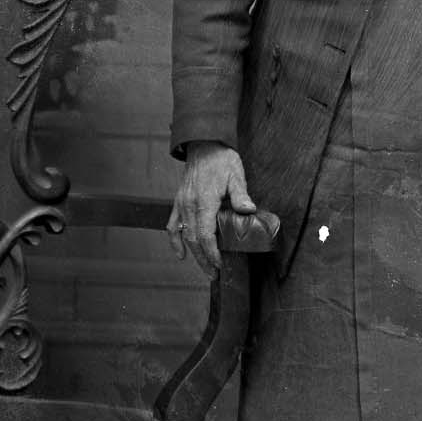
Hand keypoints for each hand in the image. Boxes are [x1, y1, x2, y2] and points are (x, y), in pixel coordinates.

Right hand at [168, 142, 255, 276]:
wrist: (203, 145)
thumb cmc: (222, 159)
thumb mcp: (236, 175)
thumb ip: (240, 194)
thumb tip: (249, 210)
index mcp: (204, 201)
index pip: (206, 234)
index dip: (212, 253)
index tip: (221, 264)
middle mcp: (189, 205)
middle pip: (194, 240)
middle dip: (204, 260)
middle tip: (215, 275)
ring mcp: (181, 204)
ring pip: (184, 235)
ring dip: (194, 254)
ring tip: (205, 269)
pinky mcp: (178, 202)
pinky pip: (172, 225)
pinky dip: (175, 241)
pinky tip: (180, 254)